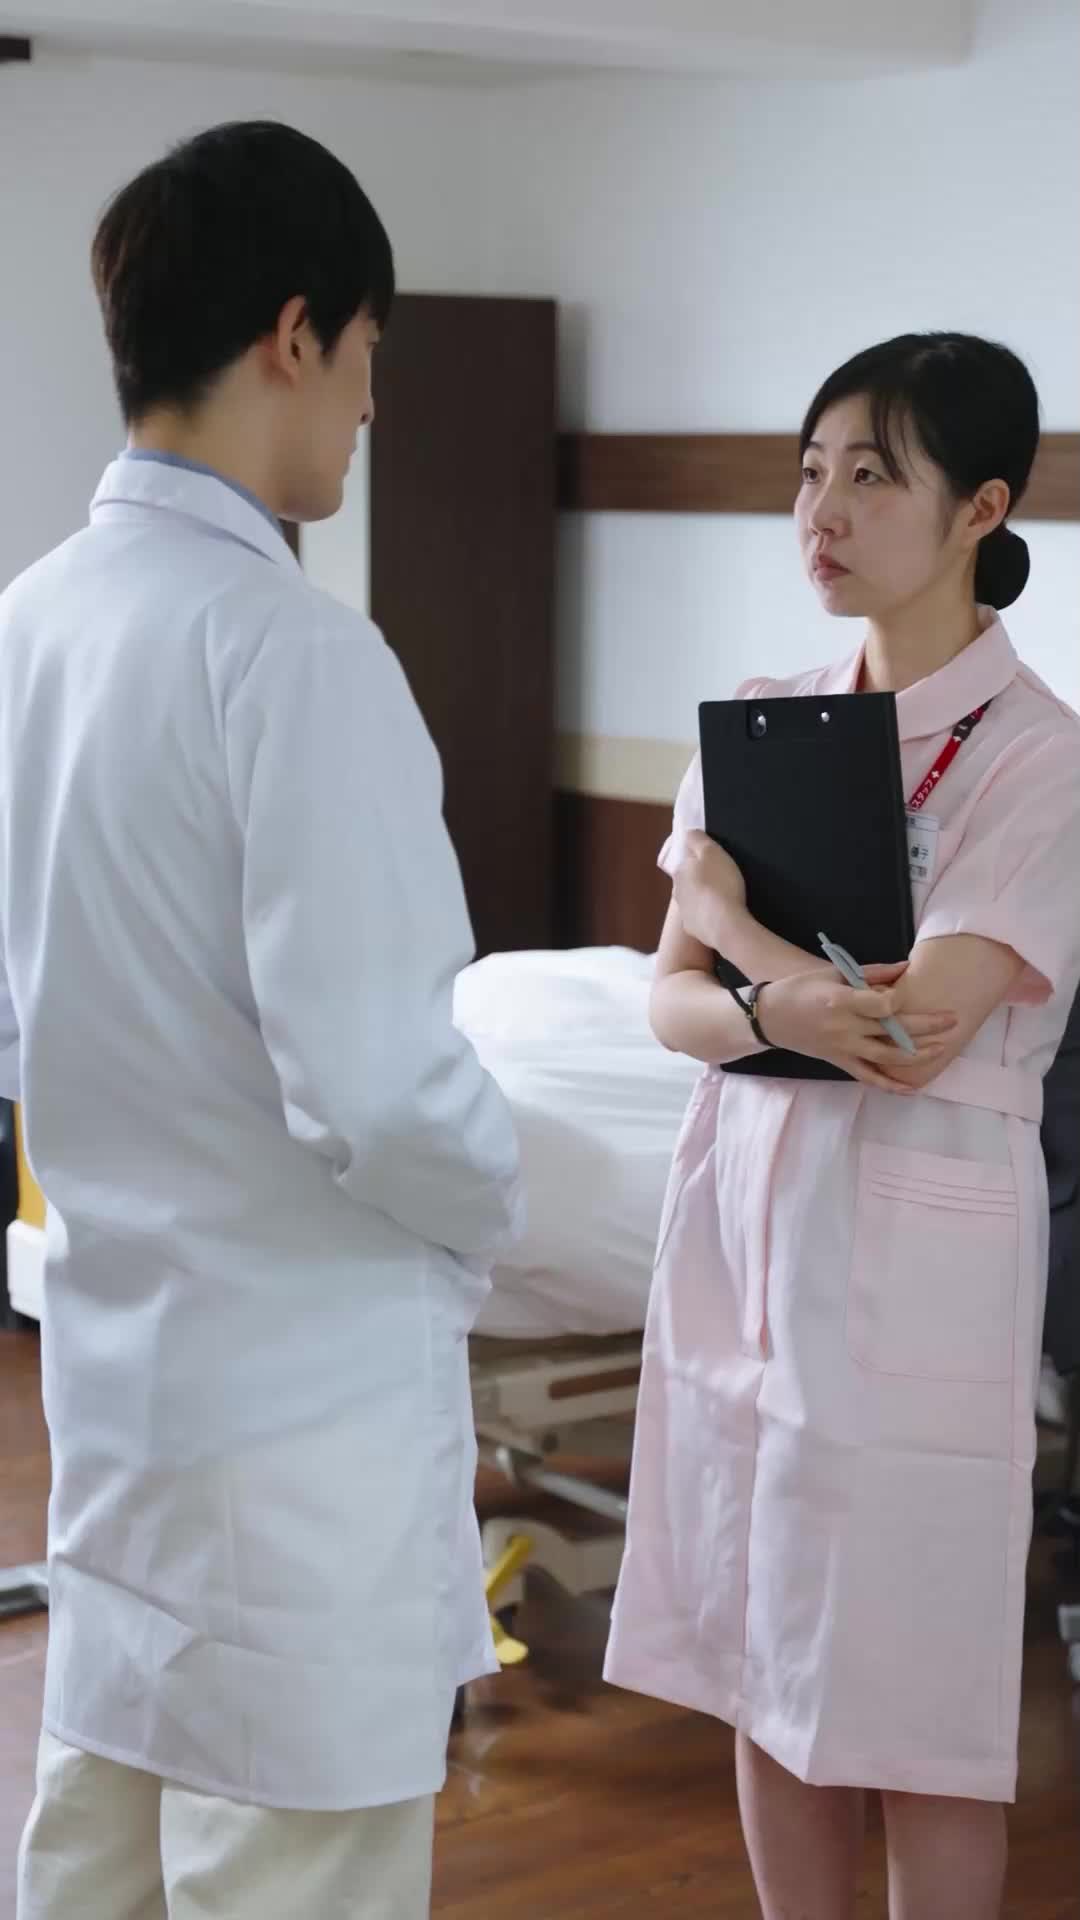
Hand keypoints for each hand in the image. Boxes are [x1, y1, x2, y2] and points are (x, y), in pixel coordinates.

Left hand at [673, 830, 745, 947]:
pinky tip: (719, 918)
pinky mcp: (693, 930)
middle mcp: (676, 893)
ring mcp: (684, 913)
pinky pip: (699, 920)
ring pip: (691, 902)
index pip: (683, 862)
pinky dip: (706, 918)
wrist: (725, 924)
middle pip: (686, 883)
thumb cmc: (720, 883)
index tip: (709, 863)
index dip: (695, 861)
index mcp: (680, 872)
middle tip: (717, 881)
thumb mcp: (711, 852)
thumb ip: (697, 840)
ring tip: (719, 901)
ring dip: (701, 900)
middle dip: (698, 882)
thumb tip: (687, 833)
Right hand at [757, 962, 958, 1092]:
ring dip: (917, 1055)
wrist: (769, 1017)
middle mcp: (845, 1028)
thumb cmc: (800, 989)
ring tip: (940, 1049)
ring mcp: (843, 1048)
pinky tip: (912, 1088)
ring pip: (887, 1057)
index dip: (901, 1000)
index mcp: (842, 1002)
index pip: (882, 1004)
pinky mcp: (840, 1062)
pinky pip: (869, 1078)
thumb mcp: (832, 973)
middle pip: (893, 1030)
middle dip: (927, 1026)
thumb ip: (871, 973)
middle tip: (953, 1020)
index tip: (908, 994)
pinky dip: (891, 1086)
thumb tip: (906, 968)